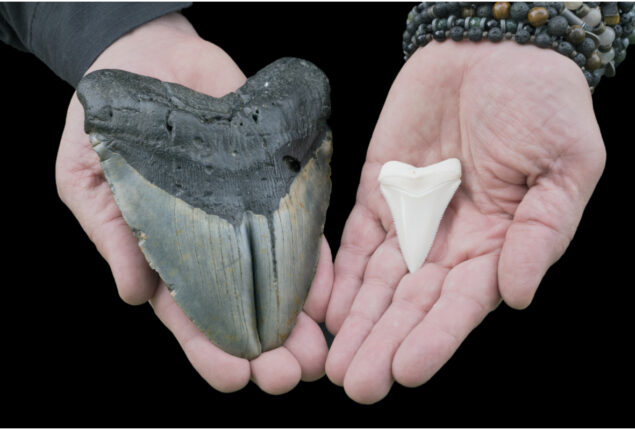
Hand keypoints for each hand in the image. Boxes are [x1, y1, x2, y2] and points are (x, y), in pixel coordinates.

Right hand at [55, 13, 332, 393]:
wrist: (147, 60)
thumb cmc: (104, 123)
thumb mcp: (87, 177)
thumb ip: (109, 233)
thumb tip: (134, 296)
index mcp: (164, 256)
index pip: (188, 317)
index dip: (209, 351)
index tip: (234, 379)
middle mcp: (212, 246)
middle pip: (242, 310)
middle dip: (266, 350)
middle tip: (289, 376)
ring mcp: (246, 216)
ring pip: (278, 279)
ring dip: (300, 320)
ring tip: (319, 353)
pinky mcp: (274, 183)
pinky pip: (299, 227)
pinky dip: (316, 261)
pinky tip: (330, 293)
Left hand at [325, 41, 605, 402]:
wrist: (491, 51)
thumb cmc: (542, 104)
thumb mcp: (564, 166)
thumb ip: (540, 232)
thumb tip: (516, 295)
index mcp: (497, 245)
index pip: (462, 304)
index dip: (436, 338)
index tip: (406, 370)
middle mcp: (450, 243)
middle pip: (412, 305)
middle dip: (384, 344)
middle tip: (357, 383)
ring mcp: (410, 220)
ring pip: (378, 283)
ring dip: (356, 322)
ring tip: (334, 362)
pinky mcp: (377, 193)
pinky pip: (355, 242)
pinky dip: (339, 276)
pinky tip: (324, 310)